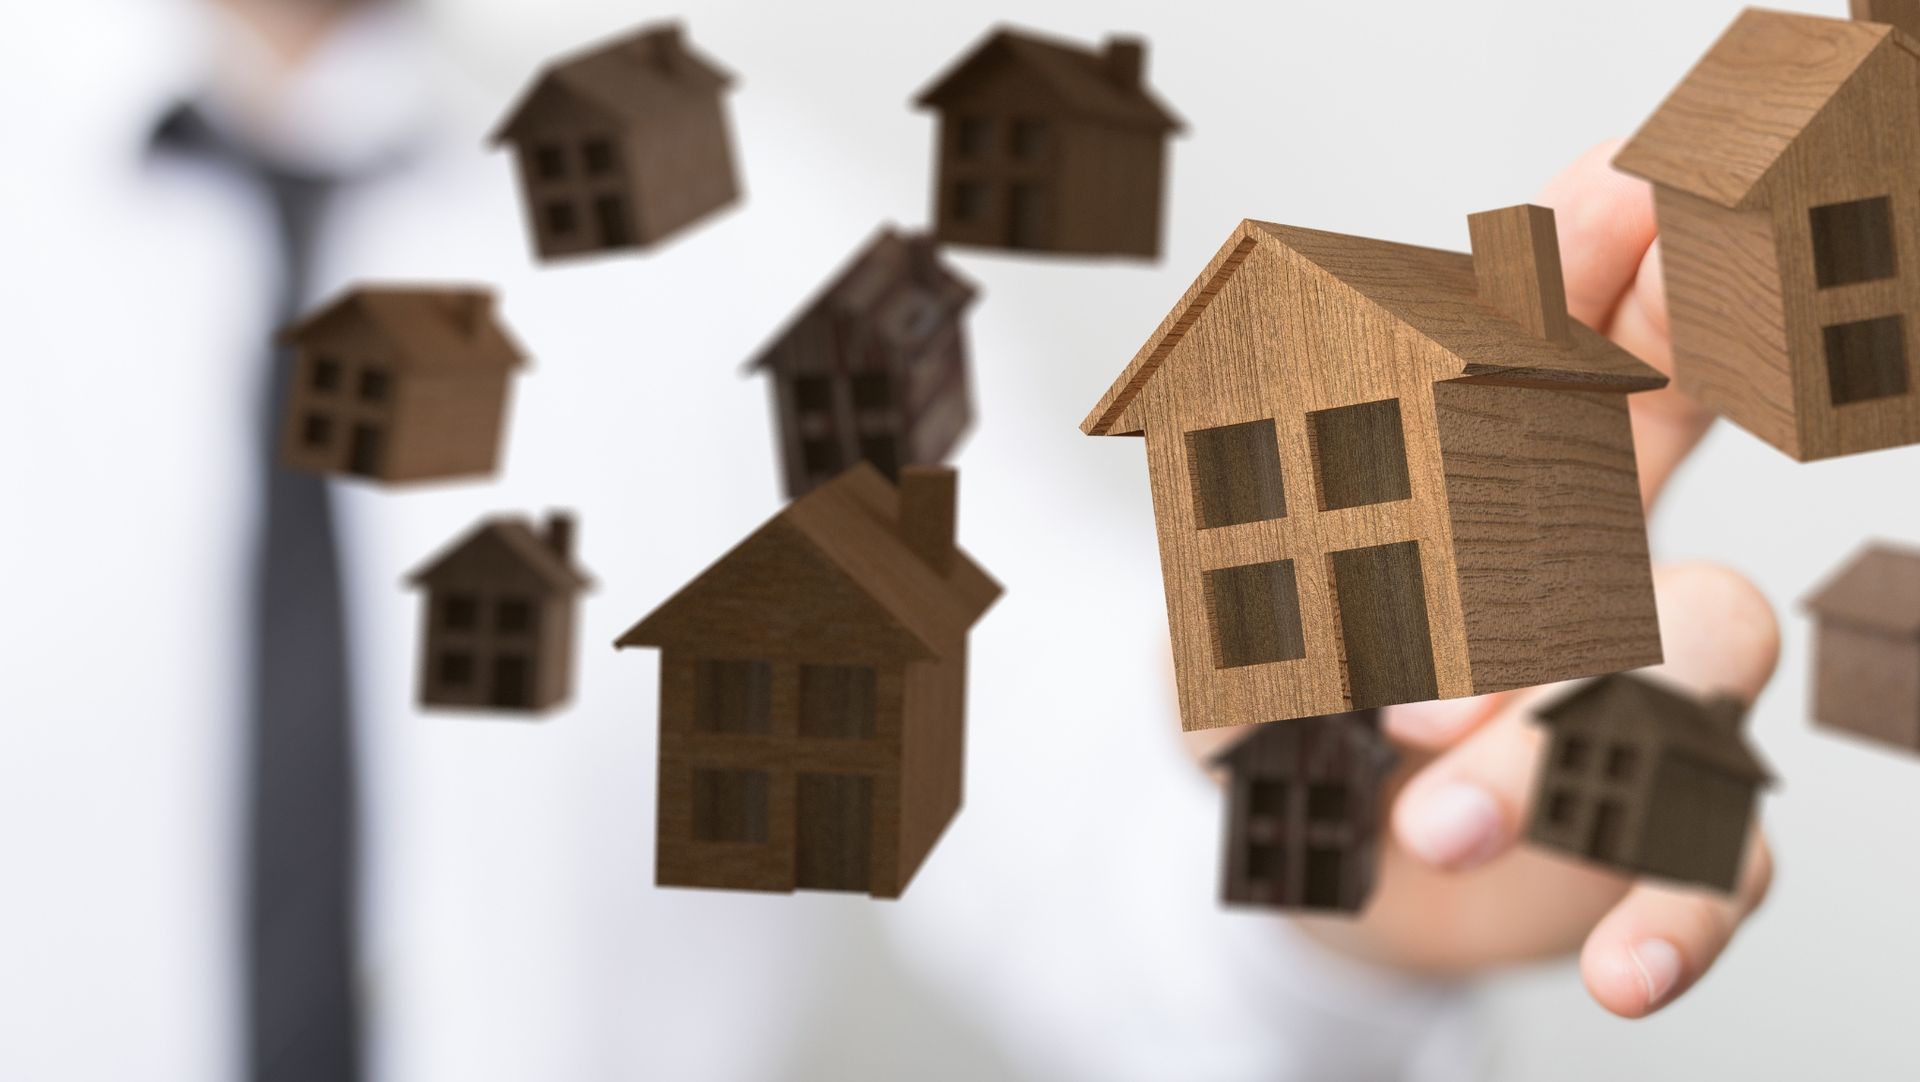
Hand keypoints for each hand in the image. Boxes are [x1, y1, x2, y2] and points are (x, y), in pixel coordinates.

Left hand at [1279, 142, 1775, 1016]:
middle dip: (1590, 410)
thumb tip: (1338, 396)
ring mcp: (1635, 694)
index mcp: (1496, 473)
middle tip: (1452, 548)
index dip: (1622, 250)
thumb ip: (1292, 494)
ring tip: (1422, 800)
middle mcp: (1588, 557)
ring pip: (1700, 656)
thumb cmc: (1262, 693)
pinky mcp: (1650, 835)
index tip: (1640, 168)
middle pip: (1666, 452)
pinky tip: (1622, 964)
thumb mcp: (1240, 582)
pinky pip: (1725, 860)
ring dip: (1563, 723)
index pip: (1582, 332)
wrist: (1274, 861)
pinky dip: (1682, 911)